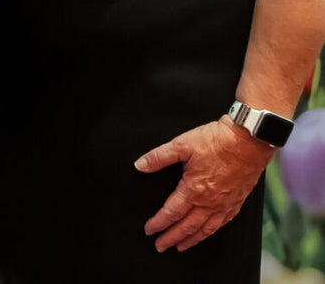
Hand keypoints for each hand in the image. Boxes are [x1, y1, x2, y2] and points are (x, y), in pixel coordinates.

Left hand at [138, 118, 274, 251]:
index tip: (149, 230)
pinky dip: (211, 232)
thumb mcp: (182, 144)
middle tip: (160, 246)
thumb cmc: (217, 141)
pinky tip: (206, 233)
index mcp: (194, 189)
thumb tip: (140, 165)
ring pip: (205, 229)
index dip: (159, 223)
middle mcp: (210, 202)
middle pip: (187, 226)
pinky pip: (222, 223)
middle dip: (171, 238)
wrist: (249, 141)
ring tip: (180, 247)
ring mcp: (225, 204)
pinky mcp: (237, 202)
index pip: (172, 212)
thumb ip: (159, 157)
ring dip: (191, 240)